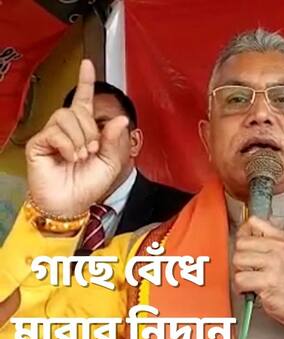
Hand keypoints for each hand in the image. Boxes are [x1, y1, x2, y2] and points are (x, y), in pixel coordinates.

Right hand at [25, 59, 128, 215]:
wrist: (72, 204)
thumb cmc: (89, 185)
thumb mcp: (111, 163)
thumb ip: (115, 141)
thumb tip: (120, 118)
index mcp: (86, 131)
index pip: (84, 101)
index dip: (86, 82)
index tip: (87, 64)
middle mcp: (67, 129)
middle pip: (78, 110)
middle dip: (91, 129)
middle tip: (93, 150)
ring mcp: (52, 135)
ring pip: (66, 117)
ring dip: (80, 137)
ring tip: (83, 156)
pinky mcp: (39, 143)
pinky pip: (55, 132)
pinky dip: (68, 145)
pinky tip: (71, 157)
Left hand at [232, 216, 283, 329]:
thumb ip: (267, 242)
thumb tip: (243, 234)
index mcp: (282, 239)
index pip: (253, 223)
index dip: (243, 235)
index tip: (244, 246)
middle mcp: (279, 248)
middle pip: (240, 243)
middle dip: (241, 258)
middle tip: (249, 269)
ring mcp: (274, 264)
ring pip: (238, 260)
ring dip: (240, 273)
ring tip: (251, 279)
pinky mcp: (268, 281)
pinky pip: (240, 279)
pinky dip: (241, 287)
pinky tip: (251, 289)